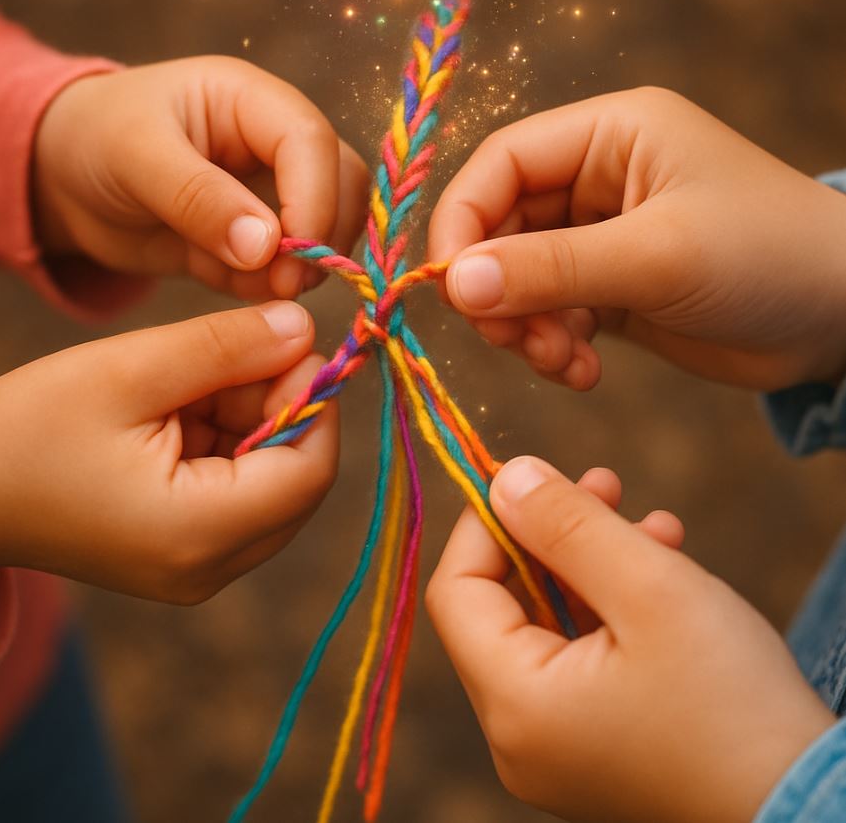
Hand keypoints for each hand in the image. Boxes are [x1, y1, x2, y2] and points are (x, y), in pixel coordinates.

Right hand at [0, 302, 336, 603]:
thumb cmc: (27, 429)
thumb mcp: (131, 370)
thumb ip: (227, 346)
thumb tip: (306, 328)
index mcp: (199, 534)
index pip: (313, 472)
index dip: (316, 402)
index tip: (287, 344)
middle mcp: (211, 568)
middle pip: (298, 480)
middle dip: (281, 407)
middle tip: (237, 351)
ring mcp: (198, 569)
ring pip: (272, 482)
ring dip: (252, 420)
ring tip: (191, 380)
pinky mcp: (184, 555)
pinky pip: (239, 494)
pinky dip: (227, 441)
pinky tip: (182, 408)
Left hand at [34, 58, 370, 299]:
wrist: (63, 180)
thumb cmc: (93, 139)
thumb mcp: (134, 156)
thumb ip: (199, 198)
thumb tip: (268, 247)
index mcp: (251, 101)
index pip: (311, 142)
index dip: (317, 198)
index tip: (297, 253)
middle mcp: (274, 145)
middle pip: (342, 183)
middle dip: (325, 235)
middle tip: (289, 282)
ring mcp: (270, 195)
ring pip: (329, 228)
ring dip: (308, 266)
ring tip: (268, 289)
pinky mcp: (256, 242)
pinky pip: (287, 269)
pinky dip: (274, 287)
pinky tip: (242, 290)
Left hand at [427, 456, 834, 822]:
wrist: (813, 811)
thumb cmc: (734, 705)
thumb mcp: (649, 588)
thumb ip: (567, 524)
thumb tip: (506, 476)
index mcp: (515, 704)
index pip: (457, 591)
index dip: (486, 525)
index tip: (534, 480)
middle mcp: (518, 736)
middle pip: (504, 606)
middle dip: (552, 536)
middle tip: (604, 484)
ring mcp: (555, 748)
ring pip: (549, 626)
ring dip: (591, 564)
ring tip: (652, 525)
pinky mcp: (593, 747)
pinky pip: (579, 660)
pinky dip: (610, 609)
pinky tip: (660, 569)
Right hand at [428, 87, 845, 390]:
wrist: (843, 317)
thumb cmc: (766, 257)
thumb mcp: (655, 256)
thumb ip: (551, 268)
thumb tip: (453, 284)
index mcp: (608, 136)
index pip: (500, 164)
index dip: (461, 221)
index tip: (447, 288)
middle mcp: (596, 179)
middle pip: (500, 228)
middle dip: (499, 290)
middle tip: (515, 342)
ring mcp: (600, 237)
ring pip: (519, 278)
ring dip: (525, 328)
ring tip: (561, 361)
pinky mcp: (609, 288)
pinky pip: (550, 314)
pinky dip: (553, 348)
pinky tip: (584, 373)